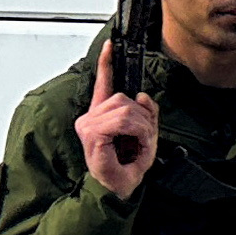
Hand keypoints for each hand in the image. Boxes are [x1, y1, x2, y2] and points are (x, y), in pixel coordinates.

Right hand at [75, 43, 157, 199]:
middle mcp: (91, 118)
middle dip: (143, 116)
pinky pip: (122, 120)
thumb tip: (142, 96)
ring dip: (142, 125)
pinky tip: (134, 143)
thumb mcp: (146, 134)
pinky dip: (137, 131)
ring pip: (125, 108)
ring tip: (140, 143)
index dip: (106, 63)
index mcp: (101, 115)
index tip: (110, 45)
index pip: (103, 84)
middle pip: (123, 98)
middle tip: (145, 137)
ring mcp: (89, 125)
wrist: (119, 189)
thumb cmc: (128, 166)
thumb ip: (146, 113)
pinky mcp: (92, 134)